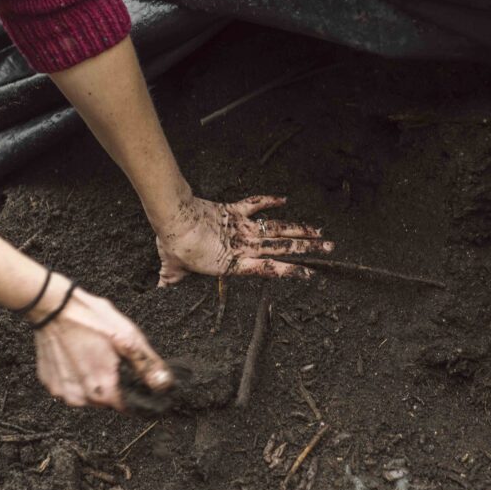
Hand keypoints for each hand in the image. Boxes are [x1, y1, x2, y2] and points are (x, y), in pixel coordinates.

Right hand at [31, 276, 171, 410]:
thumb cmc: (90, 318)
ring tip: (94, 355)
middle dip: (116, 385)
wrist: (53, 306)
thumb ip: (147, 365)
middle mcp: (80, 397)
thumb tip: (165, 385)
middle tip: (113, 359)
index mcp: (102, 389)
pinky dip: (78, 377)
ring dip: (96, 381)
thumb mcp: (128, 337)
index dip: (138, 397)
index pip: (129, 409)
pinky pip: (72, 387)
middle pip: (109, 402)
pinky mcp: (50, 382)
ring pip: (90, 396)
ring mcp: (62, 391)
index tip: (139, 382)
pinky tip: (78, 356)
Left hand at [155, 195, 332, 286]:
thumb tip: (160, 289)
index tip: (309, 274)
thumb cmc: (174, 244)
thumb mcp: (173, 268)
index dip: (290, 271)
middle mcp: (243, 245)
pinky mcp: (233, 211)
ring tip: (320, 231)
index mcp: (233, 262)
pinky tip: (285, 199)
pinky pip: (255, 204)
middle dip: (308, 248)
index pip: (268, 268)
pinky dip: (269, 200)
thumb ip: (172, 278)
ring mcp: (240, 227)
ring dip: (299, 230)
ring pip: (277, 229)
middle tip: (330, 248)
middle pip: (282, 247)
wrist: (172, 216)